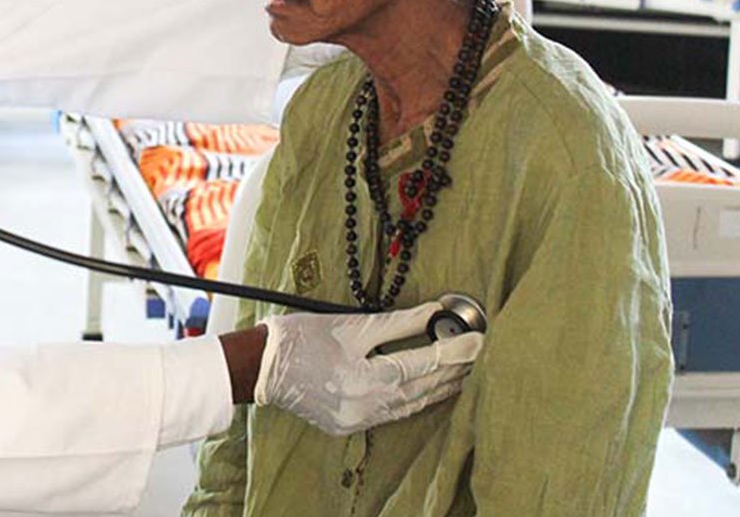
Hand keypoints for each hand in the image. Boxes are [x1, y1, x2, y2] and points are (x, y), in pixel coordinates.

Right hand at [253, 301, 483, 435]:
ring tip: (461, 370)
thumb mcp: (351, 324)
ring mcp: (358, 420)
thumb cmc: (300, 338)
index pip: (424, 363)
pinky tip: (427, 389)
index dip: (455, 350)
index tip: (479, 338)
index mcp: (366, 379)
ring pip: (413, 406)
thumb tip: (435, 313)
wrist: (260, 367)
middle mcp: (366, 406)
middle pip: (423, 388)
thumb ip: (399, 322)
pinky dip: (414, 400)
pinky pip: (394, 414)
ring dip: (439, 388)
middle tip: (476, 351)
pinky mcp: (350, 425)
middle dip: (453, 369)